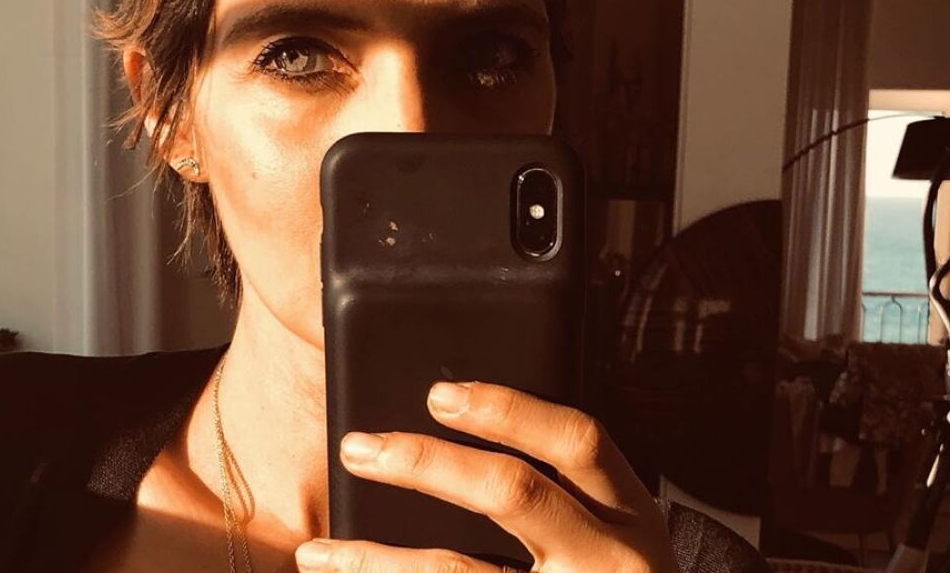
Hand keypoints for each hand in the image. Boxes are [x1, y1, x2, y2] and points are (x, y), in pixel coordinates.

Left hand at [295, 381, 679, 571]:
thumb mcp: (618, 532)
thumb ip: (567, 490)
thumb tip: (456, 431)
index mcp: (630, 512)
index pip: (577, 440)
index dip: (507, 409)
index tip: (439, 394)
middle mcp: (608, 558)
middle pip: (513, 492)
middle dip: (426, 464)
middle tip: (358, 448)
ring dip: (377, 562)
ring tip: (318, 552)